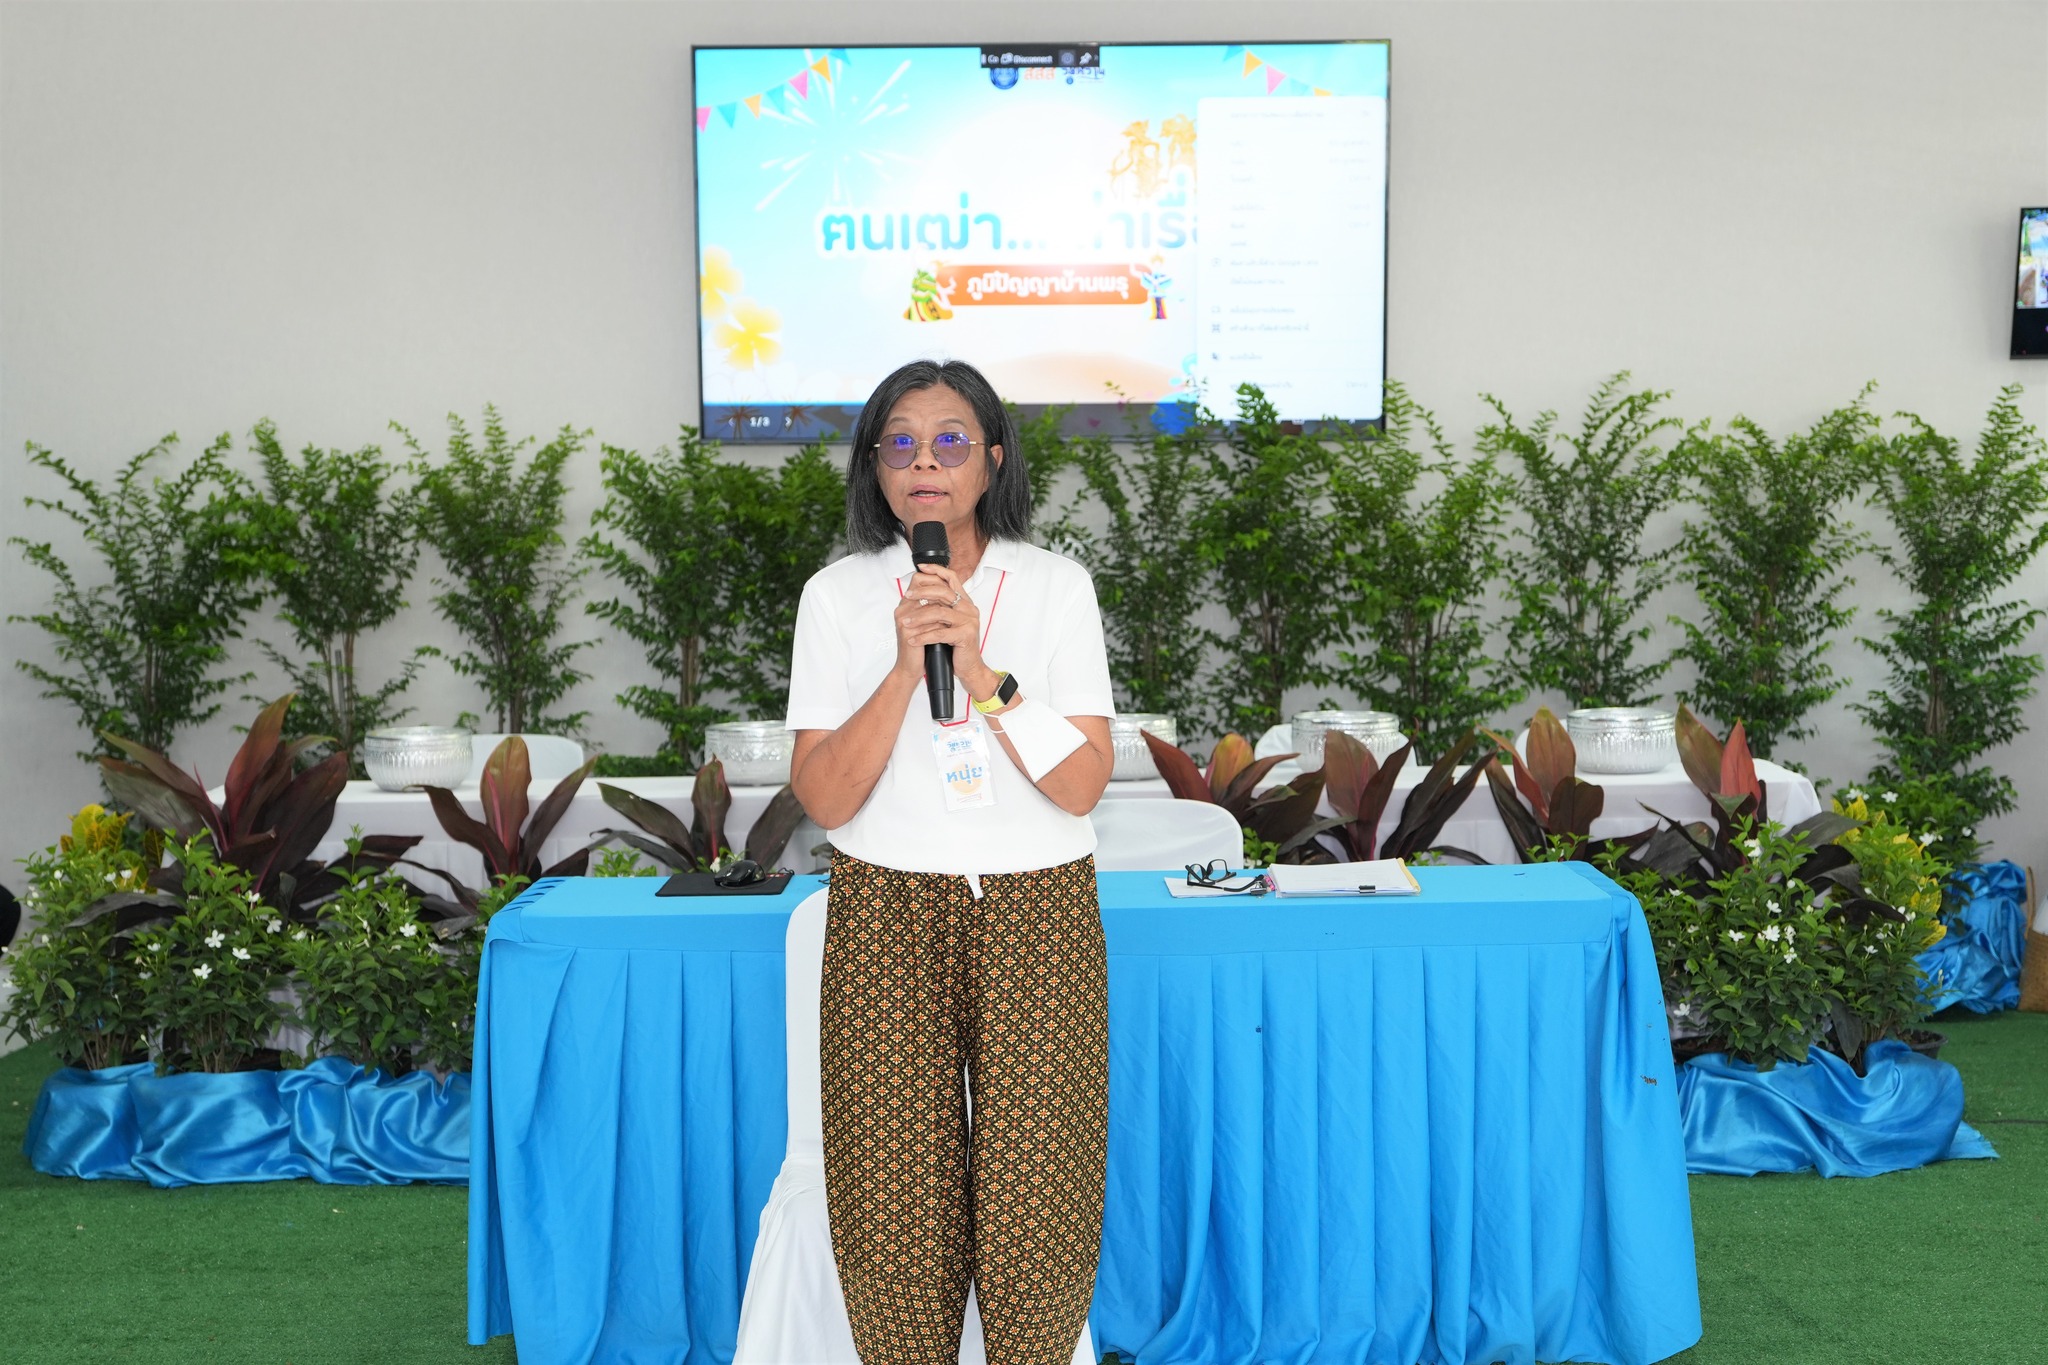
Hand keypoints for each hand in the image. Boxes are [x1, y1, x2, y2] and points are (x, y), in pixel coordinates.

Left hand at [891, 566, 987, 682]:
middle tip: (907, 596)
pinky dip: (923, 637)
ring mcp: (969, 622)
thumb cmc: (955, 645)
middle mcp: (969, 609)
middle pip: (943, 592)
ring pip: (939, 613)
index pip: (952, 578)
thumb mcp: (947, 622)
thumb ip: (940, 606)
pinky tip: (913, 640)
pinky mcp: (966, 636)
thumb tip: (920, 591)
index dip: (937, 570)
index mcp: (965, 602)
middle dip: (922, 593)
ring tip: (904, 623)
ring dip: (918, 617)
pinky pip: (940, 633)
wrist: (969, 667)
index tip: (921, 567)